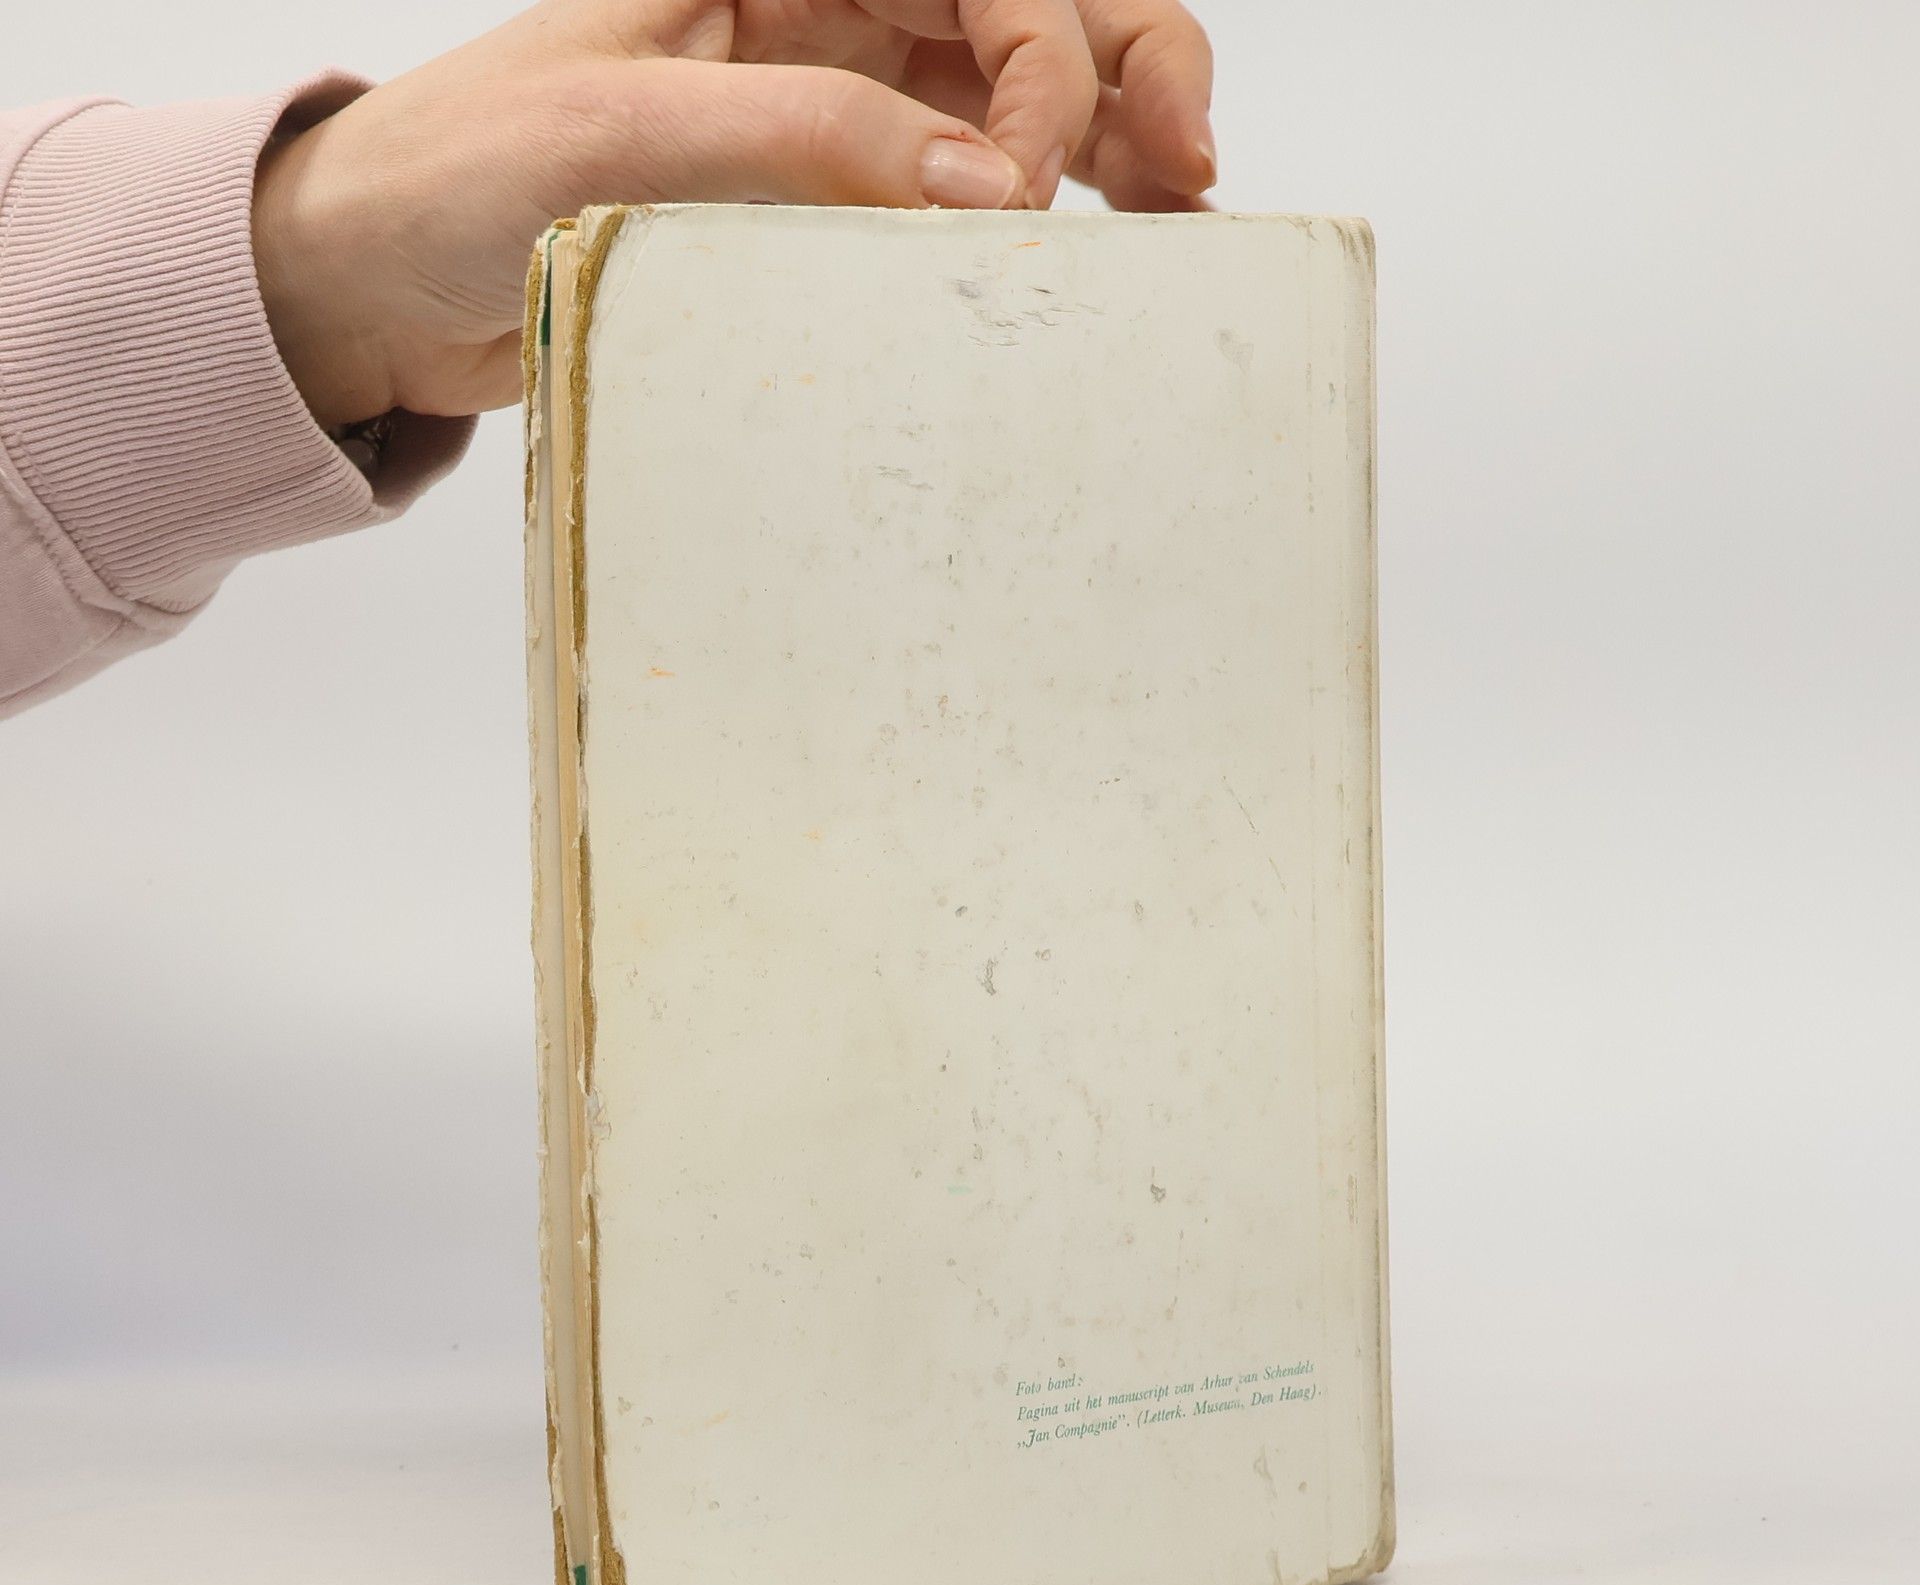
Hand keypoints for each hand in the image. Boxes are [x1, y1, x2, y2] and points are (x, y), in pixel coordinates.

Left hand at [253, 0, 1215, 431]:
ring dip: (1112, 144)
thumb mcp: (616, 136)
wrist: (378, 285)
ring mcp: (832, 106)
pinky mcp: (824, 204)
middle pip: (1027, 9)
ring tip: (1179, 218)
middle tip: (1190, 173)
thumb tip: (991, 187)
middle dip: (1127, 70)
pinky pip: (961, 191)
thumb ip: (802, 138)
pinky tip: (1094, 254)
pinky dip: (1041, 219)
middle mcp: (822, 11)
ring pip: (1017, 97)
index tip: (1032, 188)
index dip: (1040, 62)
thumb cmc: (454, 175)